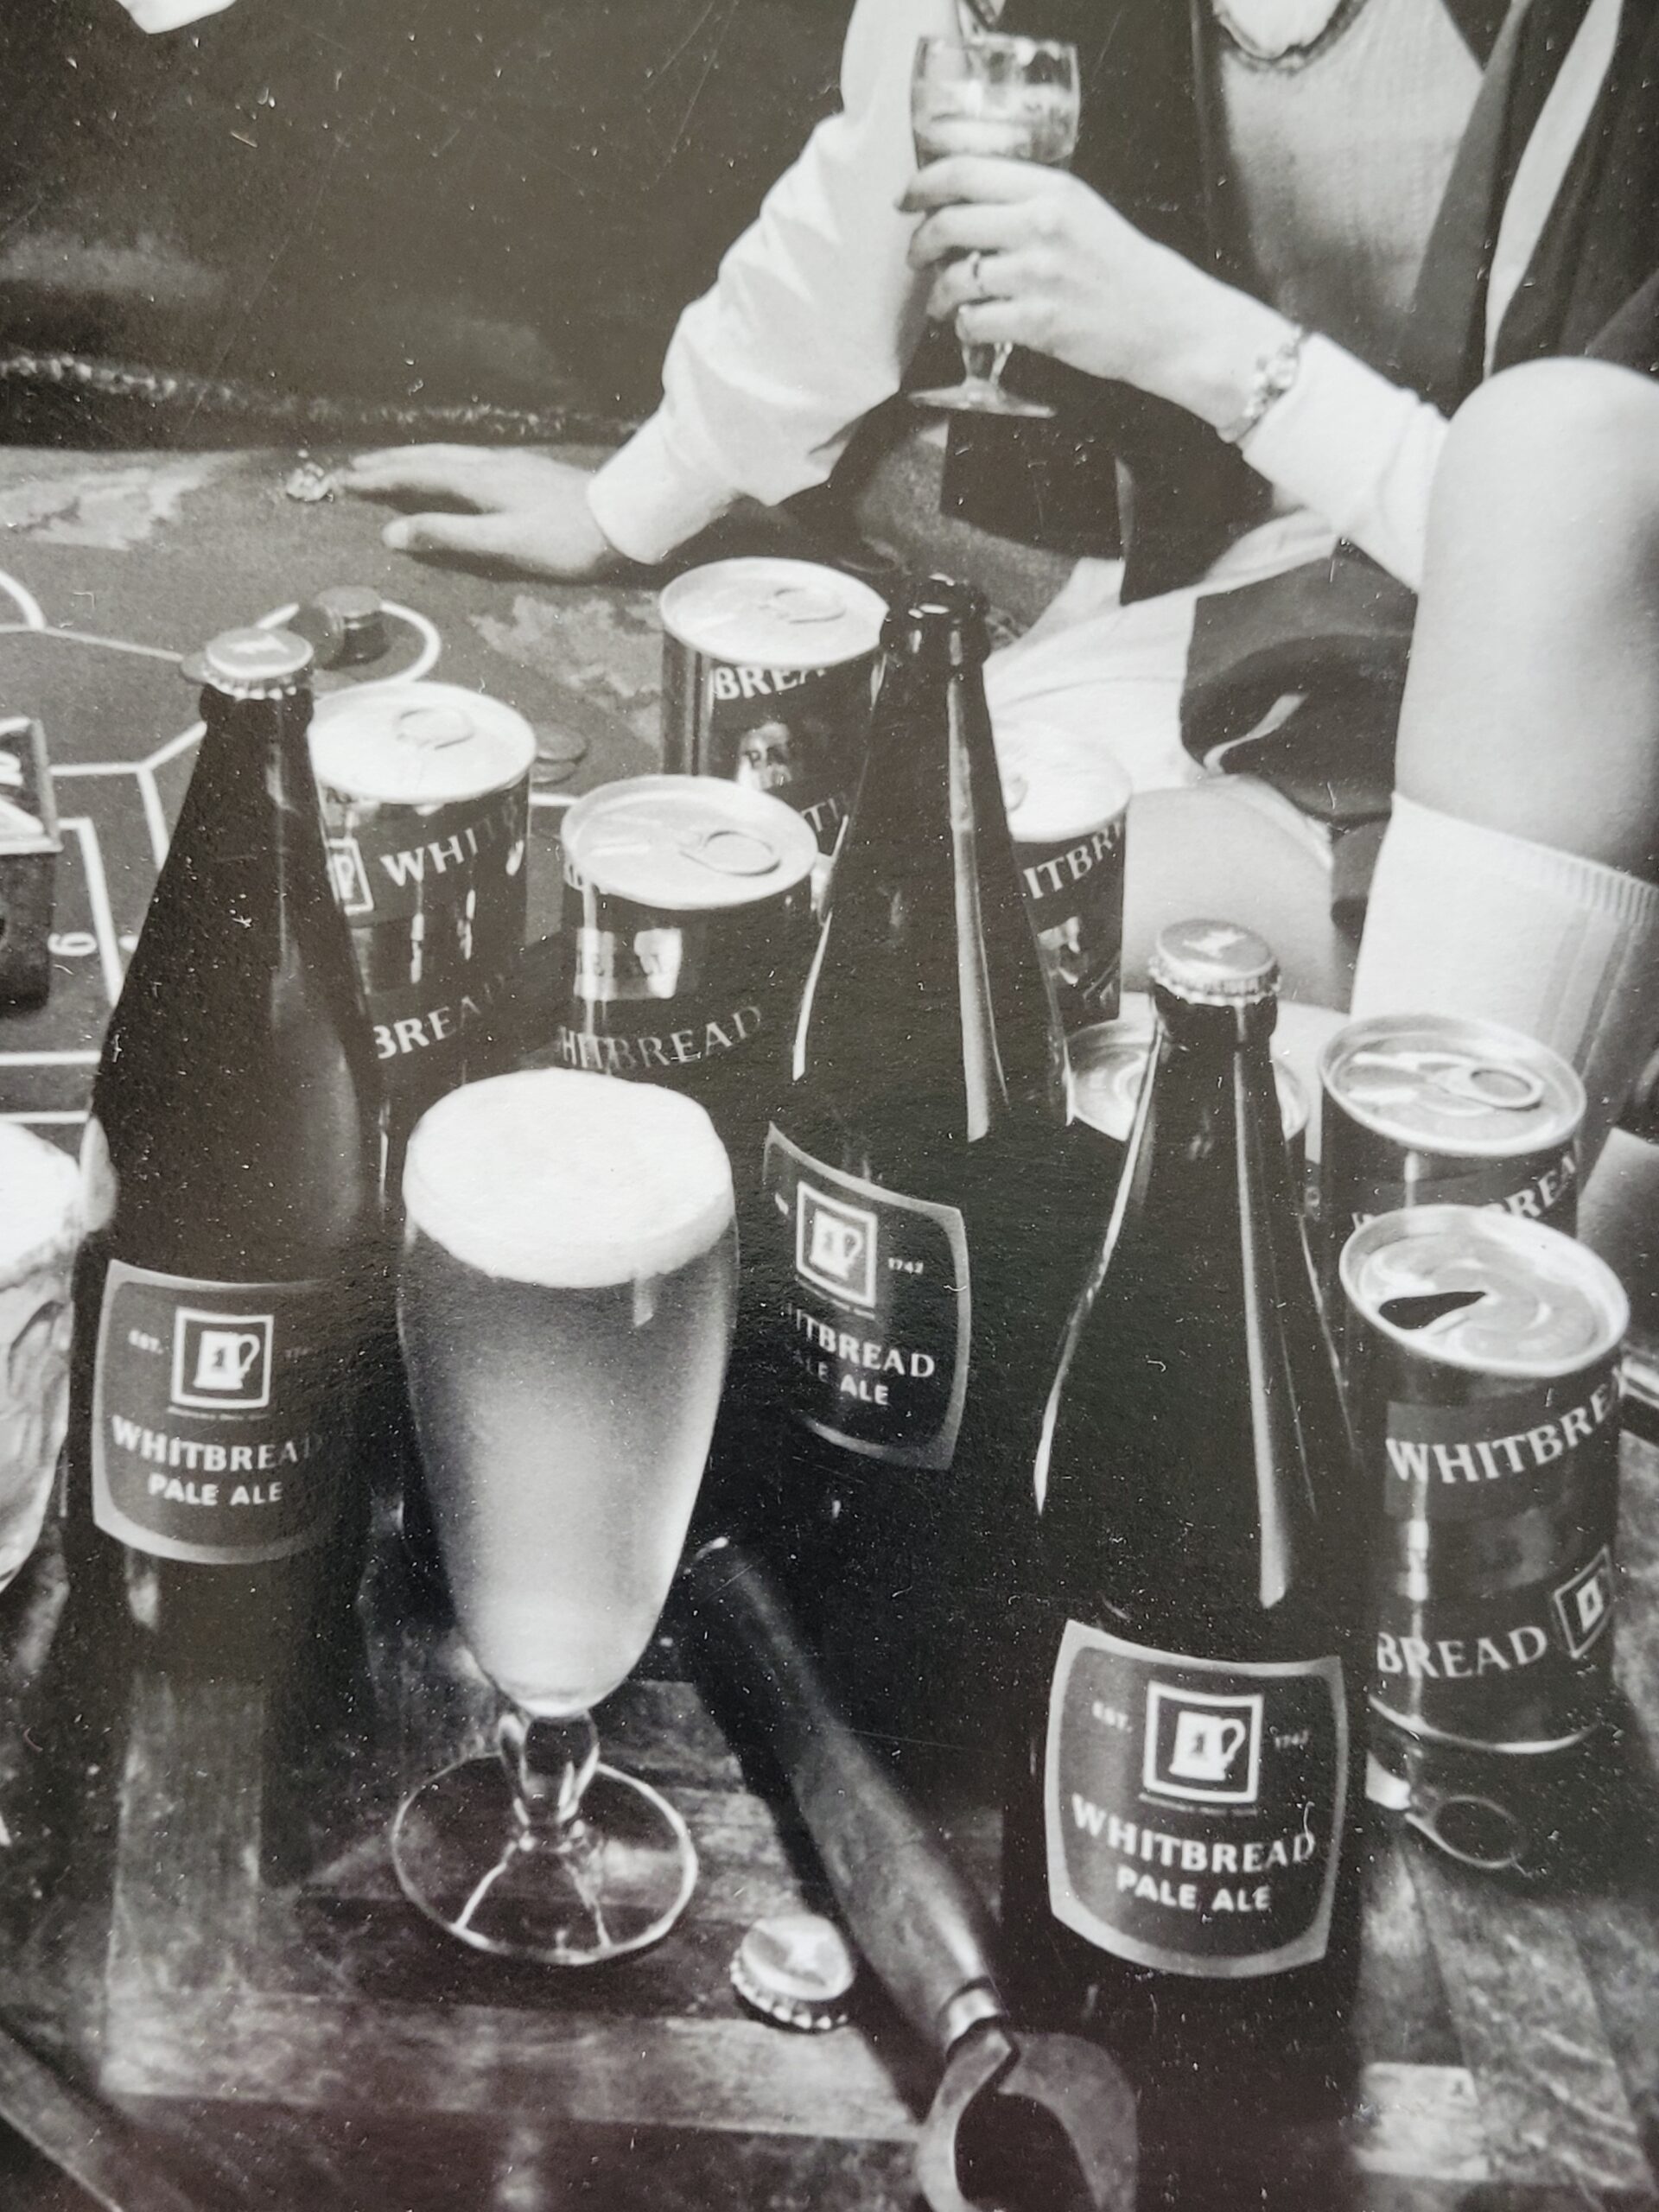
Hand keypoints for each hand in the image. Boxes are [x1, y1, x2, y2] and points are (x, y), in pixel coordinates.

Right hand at [337, 448, 624, 579]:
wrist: (622, 518)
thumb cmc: (564, 538)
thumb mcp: (502, 543)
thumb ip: (447, 536)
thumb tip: (392, 533)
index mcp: (478, 480)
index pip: (416, 475)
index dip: (379, 480)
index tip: (345, 482)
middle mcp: (488, 464)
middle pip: (427, 458)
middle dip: (388, 463)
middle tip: (353, 469)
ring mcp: (508, 464)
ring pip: (447, 455)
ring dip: (413, 459)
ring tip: (388, 464)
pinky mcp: (525, 470)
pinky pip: (466, 459)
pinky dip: (441, 461)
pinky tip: (447, 467)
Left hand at [902, 159, 1289, 432]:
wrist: (1166, 320)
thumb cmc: (1121, 269)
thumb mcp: (1081, 212)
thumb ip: (1030, 201)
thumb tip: (968, 205)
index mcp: (1052, 188)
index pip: (966, 171)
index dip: (924, 184)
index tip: (907, 198)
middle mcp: (1041, 224)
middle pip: (950, 221)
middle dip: (921, 243)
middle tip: (917, 256)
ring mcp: (1039, 275)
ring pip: (956, 277)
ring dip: (940, 293)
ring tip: (945, 301)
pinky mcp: (1038, 322)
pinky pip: (974, 321)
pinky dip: (965, 326)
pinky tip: (976, 325)